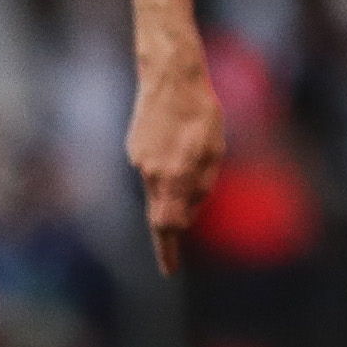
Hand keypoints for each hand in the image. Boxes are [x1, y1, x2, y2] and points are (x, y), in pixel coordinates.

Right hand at [125, 47, 228, 275]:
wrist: (171, 76)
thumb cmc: (200, 113)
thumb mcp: (213, 152)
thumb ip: (200, 188)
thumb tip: (187, 217)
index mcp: (173, 176)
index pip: (166, 225)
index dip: (168, 251)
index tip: (170, 270)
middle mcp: (150, 172)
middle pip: (161, 210)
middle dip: (174, 223)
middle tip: (183, 235)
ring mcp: (138, 159)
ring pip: (158, 188)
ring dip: (176, 186)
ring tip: (196, 153)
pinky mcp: (134, 146)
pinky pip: (153, 168)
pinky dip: (167, 167)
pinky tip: (179, 141)